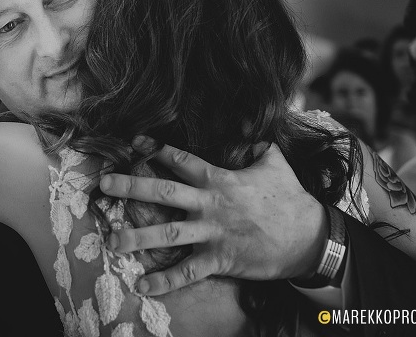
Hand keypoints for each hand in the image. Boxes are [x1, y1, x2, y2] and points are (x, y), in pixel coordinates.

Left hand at [99, 137, 326, 295]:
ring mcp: (213, 233)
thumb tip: (253, 130)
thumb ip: (258, 145)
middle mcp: (210, 204)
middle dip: (132, 187)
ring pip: (169, 234)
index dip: (156, 148)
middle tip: (105, 184)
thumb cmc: (291, 198)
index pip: (181, 160)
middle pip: (164, 193)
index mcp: (219, 178)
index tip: (133, 142)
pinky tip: (142, 286)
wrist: (310, 237)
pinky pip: (188, 271)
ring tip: (112, 240)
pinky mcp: (220, 259)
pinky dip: (165, 280)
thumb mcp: (276, 163)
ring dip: (138, 237)